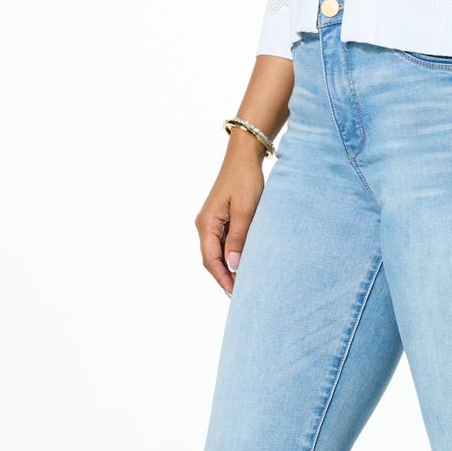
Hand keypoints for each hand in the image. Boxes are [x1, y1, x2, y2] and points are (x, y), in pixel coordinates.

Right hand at [195, 136, 267, 296]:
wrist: (245, 156)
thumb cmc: (245, 179)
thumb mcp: (245, 210)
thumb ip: (239, 238)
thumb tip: (234, 266)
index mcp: (206, 224)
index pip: (211, 260)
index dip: (223, 279)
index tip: (236, 294)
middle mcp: (205, 225)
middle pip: (212, 259)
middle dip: (226, 277)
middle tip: (243, 294)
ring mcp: (212, 221)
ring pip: (219, 251)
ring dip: (230, 266)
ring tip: (246, 281)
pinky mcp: (221, 217)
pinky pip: (225, 241)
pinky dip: (234, 253)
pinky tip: (246, 260)